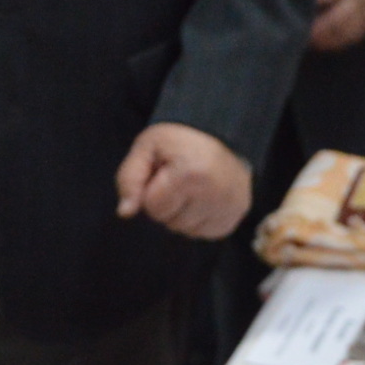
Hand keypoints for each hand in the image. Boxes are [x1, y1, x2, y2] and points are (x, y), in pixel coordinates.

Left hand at [114, 123, 251, 240]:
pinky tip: (203, 197)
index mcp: (191, 173)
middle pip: (171, 223)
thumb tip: (125, 212)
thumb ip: (129, 178)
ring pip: (187, 231)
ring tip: (191, 186)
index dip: (151, 191)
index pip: (153, 207)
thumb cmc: (178, 141)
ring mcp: (231, 205)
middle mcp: (216, 192)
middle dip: (168, 204)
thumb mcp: (147, 147)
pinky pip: (205, 232)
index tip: (163, 172)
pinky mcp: (238, 213)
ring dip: (183, 213)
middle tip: (178, 179)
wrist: (219, 132)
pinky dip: (199, 219)